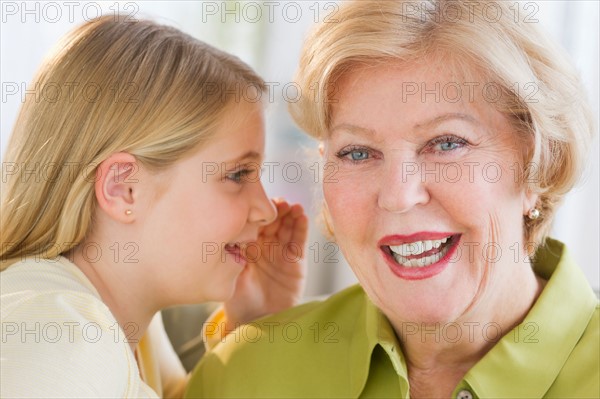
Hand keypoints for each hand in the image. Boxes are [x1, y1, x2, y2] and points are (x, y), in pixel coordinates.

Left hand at [223, 199, 307, 328]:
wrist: (259, 322)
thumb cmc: (240, 302)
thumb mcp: (232, 276)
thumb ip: (234, 256)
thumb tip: (232, 234)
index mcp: (247, 247)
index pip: (254, 224)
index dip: (258, 213)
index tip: (261, 202)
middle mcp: (265, 247)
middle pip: (272, 222)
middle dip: (277, 211)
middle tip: (280, 202)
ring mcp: (281, 253)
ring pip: (287, 228)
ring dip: (291, 215)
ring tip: (294, 206)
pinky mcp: (296, 262)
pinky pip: (299, 242)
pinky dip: (301, 229)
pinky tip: (302, 217)